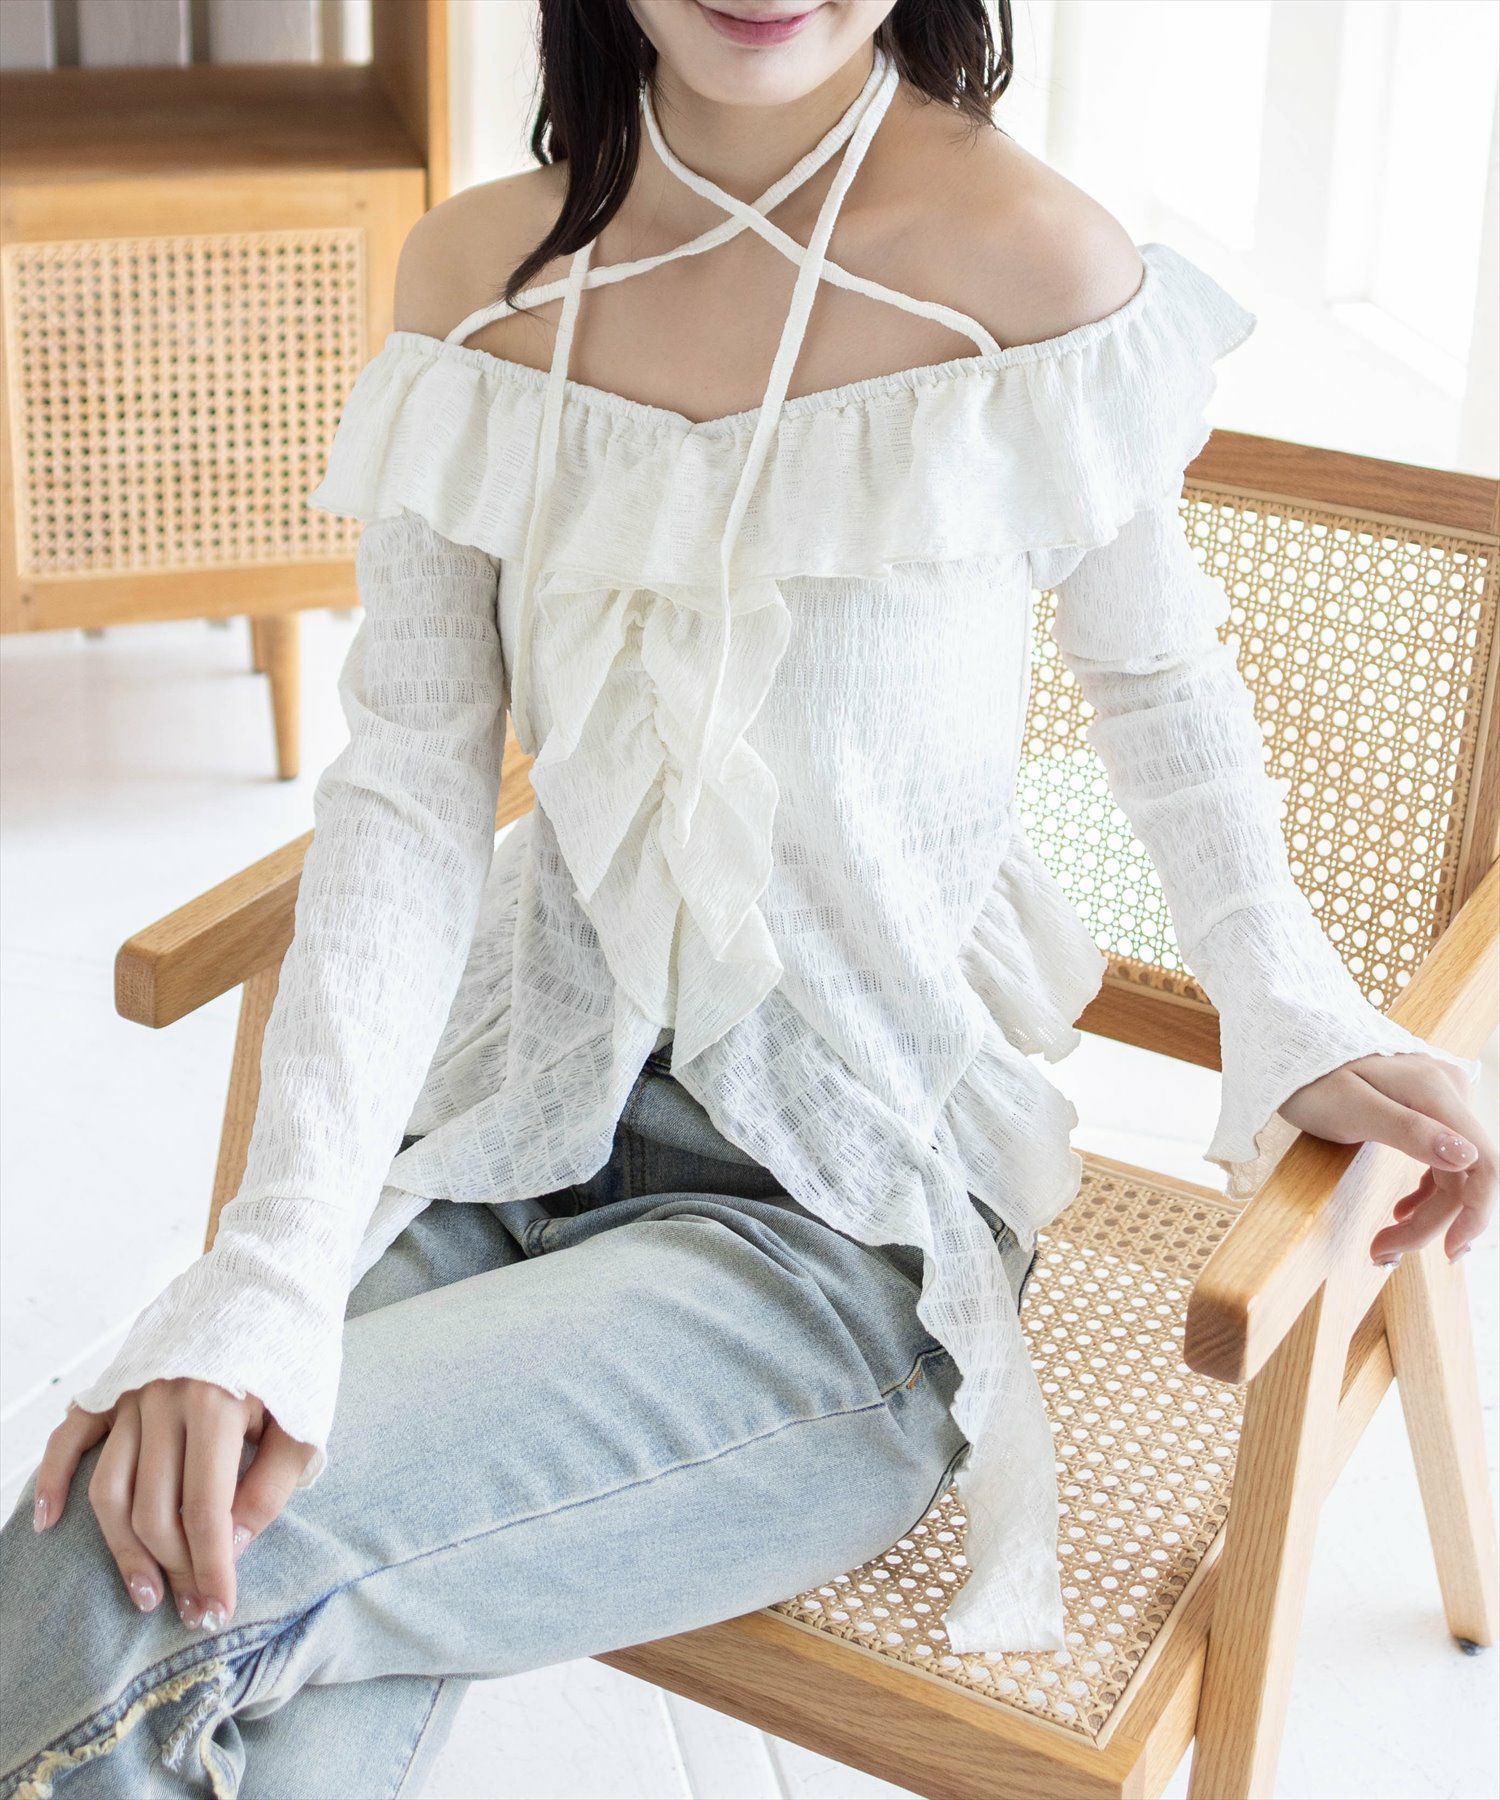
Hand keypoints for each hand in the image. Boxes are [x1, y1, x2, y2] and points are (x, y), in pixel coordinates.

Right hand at [31, 1379, 311, 1627]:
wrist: (269, 1283)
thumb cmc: (292, 1355)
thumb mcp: (303, 1421)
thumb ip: (269, 1487)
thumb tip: (231, 1547)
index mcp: (216, 1405)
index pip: (205, 1510)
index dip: (211, 1568)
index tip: (217, 1610)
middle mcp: (164, 1400)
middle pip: (154, 1508)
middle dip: (175, 1567)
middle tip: (192, 1606)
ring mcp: (132, 1393)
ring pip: (110, 1489)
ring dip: (124, 1548)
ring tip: (146, 1592)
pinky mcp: (113, 1385)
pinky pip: (71, 1437)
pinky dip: (53, 1480)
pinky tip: (47, 1522)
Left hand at [1277, 1051, 1493, 1265]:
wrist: (1288, 1049)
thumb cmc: (1311, 1077)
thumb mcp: (1349, 1107)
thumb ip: (1408, 1131)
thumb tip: (1466, 1157)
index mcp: (1436, 1092)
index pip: (1484, 1161)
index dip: (1477, 1212)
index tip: (1448, 1249)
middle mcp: (1449, 1093)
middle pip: (1464, 1175)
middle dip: (1430, 1222)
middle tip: (1382, 1252)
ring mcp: (1440, 1101)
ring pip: (1452, 1173)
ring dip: (1425, 1214)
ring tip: (1384, 1243)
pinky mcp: (1426, 1111)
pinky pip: (1441, 1161)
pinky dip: (1425, 1193)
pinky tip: (1402, 1213)